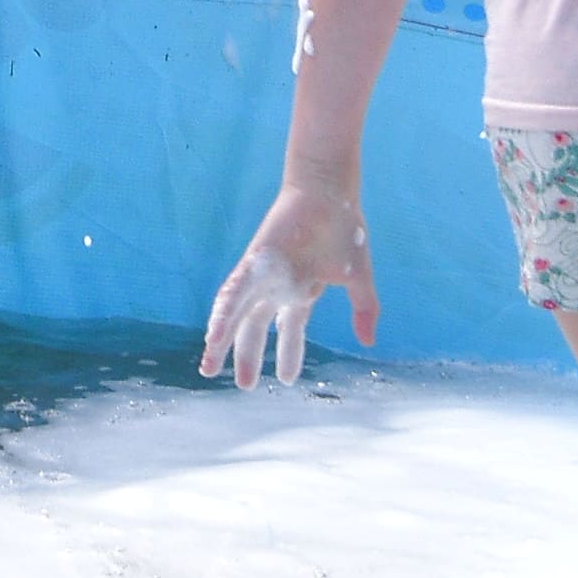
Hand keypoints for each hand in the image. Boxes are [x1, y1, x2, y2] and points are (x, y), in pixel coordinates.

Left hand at [201, 181, 374, 386]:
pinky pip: (233, 293)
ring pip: (236, 315)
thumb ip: (364, 309)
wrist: (330, 192)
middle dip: (248, 356)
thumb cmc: (344, 228)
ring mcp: (262, 277)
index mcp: (301, 291)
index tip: (288, 380)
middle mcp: (277, 288)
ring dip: (222, 341)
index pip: (290, 330)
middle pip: (255, 328)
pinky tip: (213, 337)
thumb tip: (369, 341)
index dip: (289, 354)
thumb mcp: (357, 278)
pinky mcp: (253, 263)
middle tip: (244, 385)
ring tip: (208, 368)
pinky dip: (223, 315)